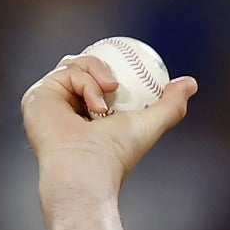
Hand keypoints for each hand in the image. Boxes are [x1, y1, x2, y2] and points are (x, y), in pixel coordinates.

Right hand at [20, 52, 197, 199]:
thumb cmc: (118, 151)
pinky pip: (68, 71)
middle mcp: (68, 104)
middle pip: (83, 65)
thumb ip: (171, 105)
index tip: (134, 68)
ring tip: (109, 98)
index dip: (113, 68)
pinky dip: (87, 84)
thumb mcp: (150, 123)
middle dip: (105, 68)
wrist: (88, 167)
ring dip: (99, 76)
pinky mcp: (39, 94)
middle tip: (119, 85)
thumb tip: (190, 82)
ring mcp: (52, 98)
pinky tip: (95, 108)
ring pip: (76, 63)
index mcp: (90, 110)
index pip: (98, 78)